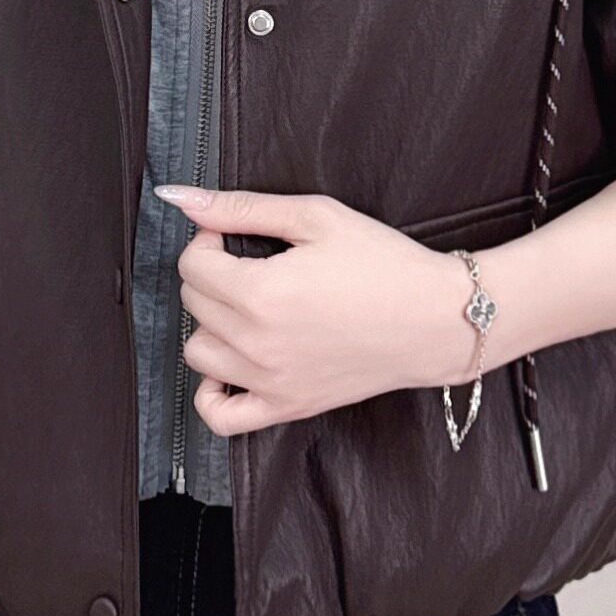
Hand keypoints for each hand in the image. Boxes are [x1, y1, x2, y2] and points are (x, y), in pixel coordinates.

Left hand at [160, 184, 480, 438]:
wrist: (435, 319)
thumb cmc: (383, 263)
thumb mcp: (315, 218)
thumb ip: (242, 207)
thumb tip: (179, 198)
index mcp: (261, 293)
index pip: (192, 265)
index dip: (209, 240)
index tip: (234, 234)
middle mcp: (258, 344)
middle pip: (193, 304)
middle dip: (213, 275)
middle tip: (252, 263)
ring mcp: (271, 382)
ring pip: (198, 353)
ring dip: (213, 325)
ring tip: (250, 307)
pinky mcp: (288, 407)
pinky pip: (221, 416)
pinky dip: (213, 393)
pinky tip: (233, 363)